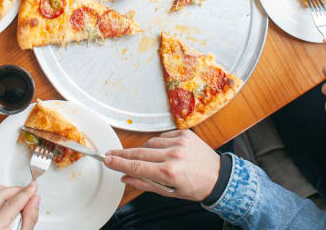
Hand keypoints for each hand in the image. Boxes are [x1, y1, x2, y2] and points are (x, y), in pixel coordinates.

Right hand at [104, 129, 219, 200]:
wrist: (218, 176)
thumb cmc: (195, 187)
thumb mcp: (169, 192)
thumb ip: (145, 183)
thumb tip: (125, 177)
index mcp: (169, 172)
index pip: (136, 167)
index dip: (119, 163)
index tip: (107, 160)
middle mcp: (173, 155)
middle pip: (139, 153)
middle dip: (123, 154)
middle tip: (110, 154)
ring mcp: (179, 142)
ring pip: (150, 144)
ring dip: (145, 151)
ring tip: (152, 160)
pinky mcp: (184, 133)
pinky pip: (162, 137)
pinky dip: (159, 144)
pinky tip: (165, 152)